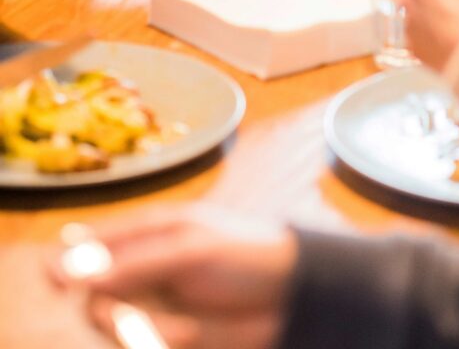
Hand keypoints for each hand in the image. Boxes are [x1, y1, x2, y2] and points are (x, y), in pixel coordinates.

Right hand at [53, 208, 295, 348]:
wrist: (294, 300)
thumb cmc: (248, 256)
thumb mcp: (190, 250)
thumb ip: (133, 261)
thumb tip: (71, 269)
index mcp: (151, 231)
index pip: (95, 242)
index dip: (71, 260)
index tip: (55, 280)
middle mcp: (148, 266)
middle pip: (96, 293)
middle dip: (111, 310)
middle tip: (131, 318)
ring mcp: (159, 302)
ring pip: (115, 325)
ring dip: (143, 332)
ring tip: (184, 330)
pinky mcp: (170, 335)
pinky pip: (141, 344)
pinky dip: (160, 343)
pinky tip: (193, 336)